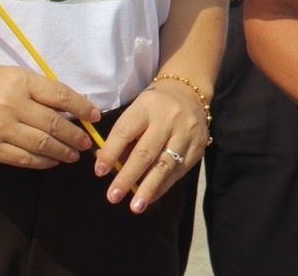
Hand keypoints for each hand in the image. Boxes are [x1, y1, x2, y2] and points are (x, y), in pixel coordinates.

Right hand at [0, 66, 98, 168]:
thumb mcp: (14, 75)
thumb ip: (41, 89)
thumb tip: (75, 104)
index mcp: (20, 83)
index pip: (60, 96)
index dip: (82, 108)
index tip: (95, 117)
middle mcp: (11, 105)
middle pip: (53, 124)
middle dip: (75, 136)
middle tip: (87, 143)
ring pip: (41, 145)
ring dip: (62, 152)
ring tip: (74, 155)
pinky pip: (22, 159)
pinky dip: (42, 162)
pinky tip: (52, 161)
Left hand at [93, 77, 210, 213]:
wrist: (189, 91)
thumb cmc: (155, 105)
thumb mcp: (137, 111)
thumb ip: (123, 136)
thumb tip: (104, 165)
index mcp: (147, 106)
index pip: (125, 131)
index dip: (111, 152)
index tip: (99, 172)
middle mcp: (169, 118)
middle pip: (146, 152)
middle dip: (128, 176)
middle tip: (113, 197)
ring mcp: (187, 133)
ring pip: (165, 165)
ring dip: (148, 188)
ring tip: (135, 206)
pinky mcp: (198, 146)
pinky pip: (179, 171)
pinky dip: (163, 186)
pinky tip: (151, 197)